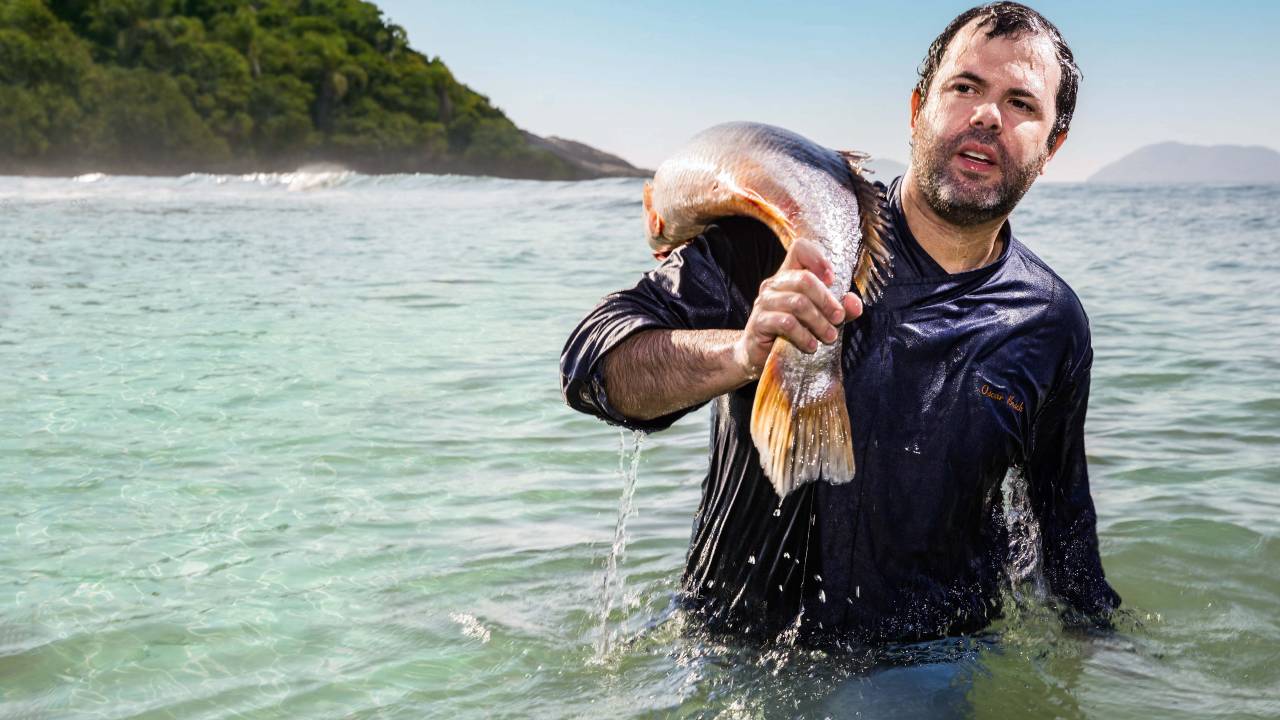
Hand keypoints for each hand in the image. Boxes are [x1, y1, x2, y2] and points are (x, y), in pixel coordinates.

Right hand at [733, 238, 863, 379]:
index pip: (799, 249)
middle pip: (804, 279)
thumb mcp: (820, 318)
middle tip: (838, 318)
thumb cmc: (792, 333)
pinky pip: (786, 323)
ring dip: (819, 321)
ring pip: (798, 303)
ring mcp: (764, 302)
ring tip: (829, 337)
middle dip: (827, 300)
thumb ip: (840, 309)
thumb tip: (854, 303)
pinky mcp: (759, 322)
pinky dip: (803, 335)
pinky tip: (811, 345)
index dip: (818, 259)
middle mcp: (774, 284)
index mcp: (788, 276)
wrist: (758, 356)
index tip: (832, 280)